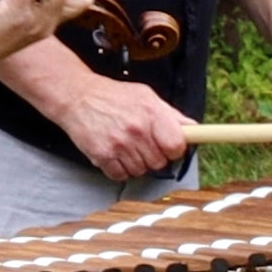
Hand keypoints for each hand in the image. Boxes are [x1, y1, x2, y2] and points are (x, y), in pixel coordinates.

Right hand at [56, 76, 194, 181]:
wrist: (77, 96)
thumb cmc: (113, 96)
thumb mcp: (146, 96)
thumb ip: (171, 114)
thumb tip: (193, 128)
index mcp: (151, 113)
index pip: (177, 146)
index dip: (175, 149)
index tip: (170, 146)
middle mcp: (137, 130)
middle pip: (159, 163)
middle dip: (154, 156)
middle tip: (143, 143)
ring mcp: (119, 144)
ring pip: (141, 171)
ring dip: (136, 163)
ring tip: (126, 146)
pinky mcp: (102, 156)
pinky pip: (121, 176)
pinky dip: (119, 169)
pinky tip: (115, 154)